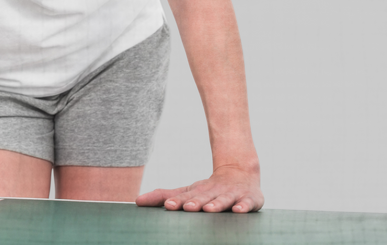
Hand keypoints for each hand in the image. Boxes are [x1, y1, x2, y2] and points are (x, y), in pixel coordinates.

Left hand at [136, 164, 263, 212]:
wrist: (240, 174)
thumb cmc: (209, 189)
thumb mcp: (187, 192)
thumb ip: (163, 196)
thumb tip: (136, 201)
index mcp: (198, 192)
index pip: (186, 197)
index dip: (178, 201)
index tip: (168, 205)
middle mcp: (214, 193)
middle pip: (204, 198)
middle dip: (195, 203)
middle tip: (186, 208)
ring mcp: (232, 195)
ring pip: (223, 200)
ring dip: (216, 204)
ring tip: (208, 209)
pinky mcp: (250, 199)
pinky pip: (247, 203)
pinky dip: (243, 206)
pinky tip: (238, 211)